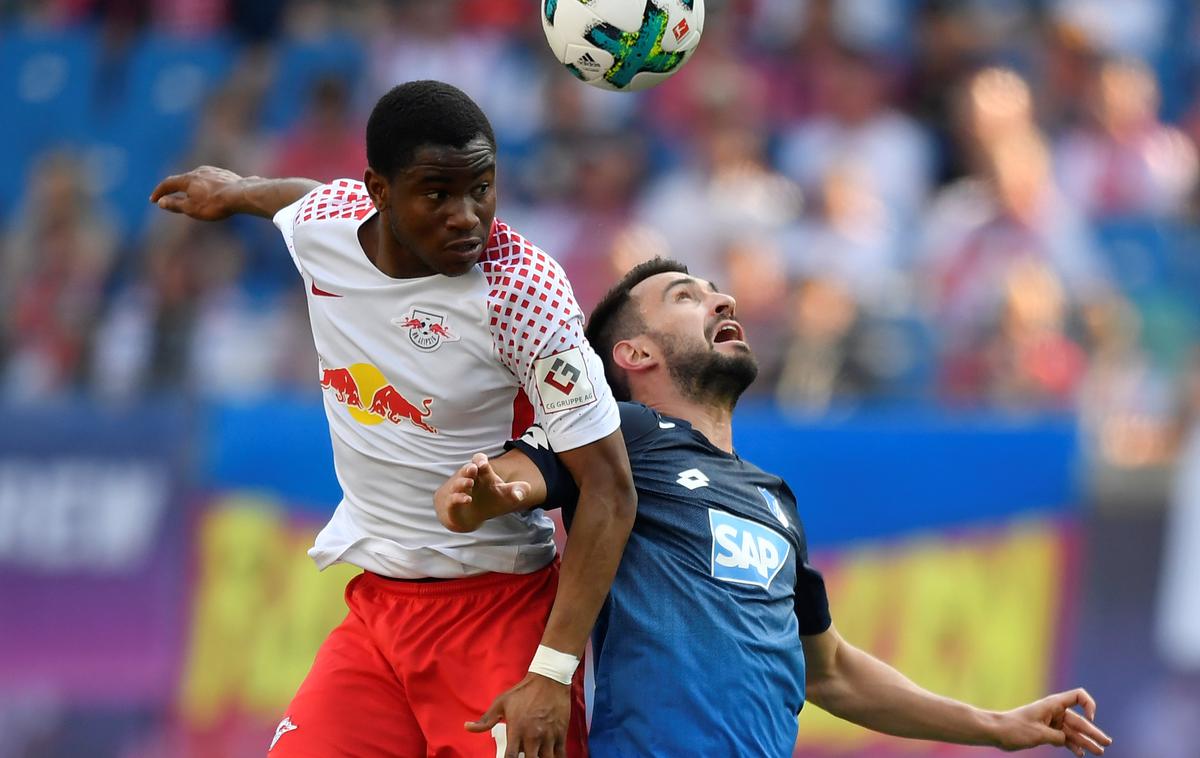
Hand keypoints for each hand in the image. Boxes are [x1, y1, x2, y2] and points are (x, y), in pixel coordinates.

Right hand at [149, 165, 244, 220]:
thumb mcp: (191, 208)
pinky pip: (211, 181)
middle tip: (171, 198)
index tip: (153, 200)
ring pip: (198, 180)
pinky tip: (212, 194)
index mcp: (187, 179)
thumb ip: (175, 204)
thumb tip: (161, 202)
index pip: (168, 183)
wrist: (242, 195)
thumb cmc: (215, 204)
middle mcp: (199, 171)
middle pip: (183, 180)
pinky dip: (206, 187)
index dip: (159, 192)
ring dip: (192, 188)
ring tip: (192, 198)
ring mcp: (213, 171)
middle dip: (176, 190)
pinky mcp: (226, 174)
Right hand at [435, 453, 530, 532]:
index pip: (479, 461)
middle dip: (470, 468)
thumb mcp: (505, 495)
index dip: (480, 460)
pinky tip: (467, 499)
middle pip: (467, 470)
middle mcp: (469, 479)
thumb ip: (517, 490)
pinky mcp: (453, 503)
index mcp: (481, 474)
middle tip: (474, 468)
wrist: (469, 515)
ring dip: (463, 482)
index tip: (483, 464)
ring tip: (469, 483)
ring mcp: (459, 491)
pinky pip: (453, 499)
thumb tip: (527, 488)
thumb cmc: (488, 499)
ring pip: (458, 483)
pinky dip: (459, 498)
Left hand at [465, 672, 568, 757]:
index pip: (510, 757)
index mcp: (517, 730)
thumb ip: (485, 720)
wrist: (549, 679)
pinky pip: (561, 755)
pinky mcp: (561, 734)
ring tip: (536, 756)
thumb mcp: (501, 703)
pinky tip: (550, 757)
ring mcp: (549, 736)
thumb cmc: (524, 691)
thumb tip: (468, 727)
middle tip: (523, 756)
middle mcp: (533, 736)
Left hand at [992, 688, 1111, 755]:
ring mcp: (1051, 722)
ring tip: (1099, 752)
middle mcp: (1054, 712)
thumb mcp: (1039, 734)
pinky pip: (1064, 738)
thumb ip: (1058, 737)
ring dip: (1085, 742)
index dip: (1089, 705)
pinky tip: (1080, 754)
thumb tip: (1067, 740)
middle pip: (1079, 720)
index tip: (1091, 718)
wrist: (997, 732)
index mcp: (1053, 705)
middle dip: (1093, 732)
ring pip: (1073, 732)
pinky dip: (1072, 746)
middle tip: (1107, 743)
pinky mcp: (1046, 732)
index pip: (1078, 696)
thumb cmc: (1015, 728)